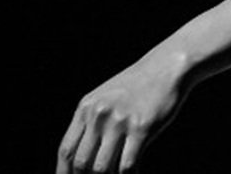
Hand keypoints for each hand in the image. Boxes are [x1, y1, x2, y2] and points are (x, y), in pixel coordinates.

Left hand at [56, 50, 186, 172]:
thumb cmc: (136, 87)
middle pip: (81, 163)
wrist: (166, 67)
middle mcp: (99, 115)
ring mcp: (120, 121)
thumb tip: (81, 160)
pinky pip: (128, 165)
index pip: (67, 150)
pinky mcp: (142, 127)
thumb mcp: (105, 98)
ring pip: (102, 168)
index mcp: (86, 108)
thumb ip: (91, 123)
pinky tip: (135, 173)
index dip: (64, 173)